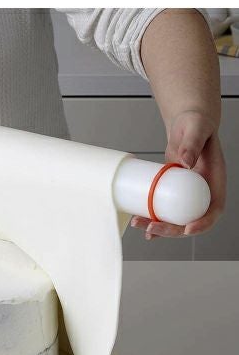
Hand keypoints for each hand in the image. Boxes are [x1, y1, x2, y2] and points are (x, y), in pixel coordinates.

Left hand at [131, 110, 225, 238]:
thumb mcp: (195, 130)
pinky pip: (166, 211)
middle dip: (172, 230)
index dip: (203, 223)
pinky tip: (141, 224)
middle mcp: (202, 192)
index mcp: (214, 181)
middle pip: (191, 220)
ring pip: (176, 219)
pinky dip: (154, 220)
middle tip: (151, 229)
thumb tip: (185, 162)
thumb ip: (192, 144)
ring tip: (139, 224)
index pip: (214, 209)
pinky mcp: (173, 193)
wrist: (186, 125)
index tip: (187, 229)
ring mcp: (187, 194)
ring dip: (159, 228)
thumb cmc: (196, 124)